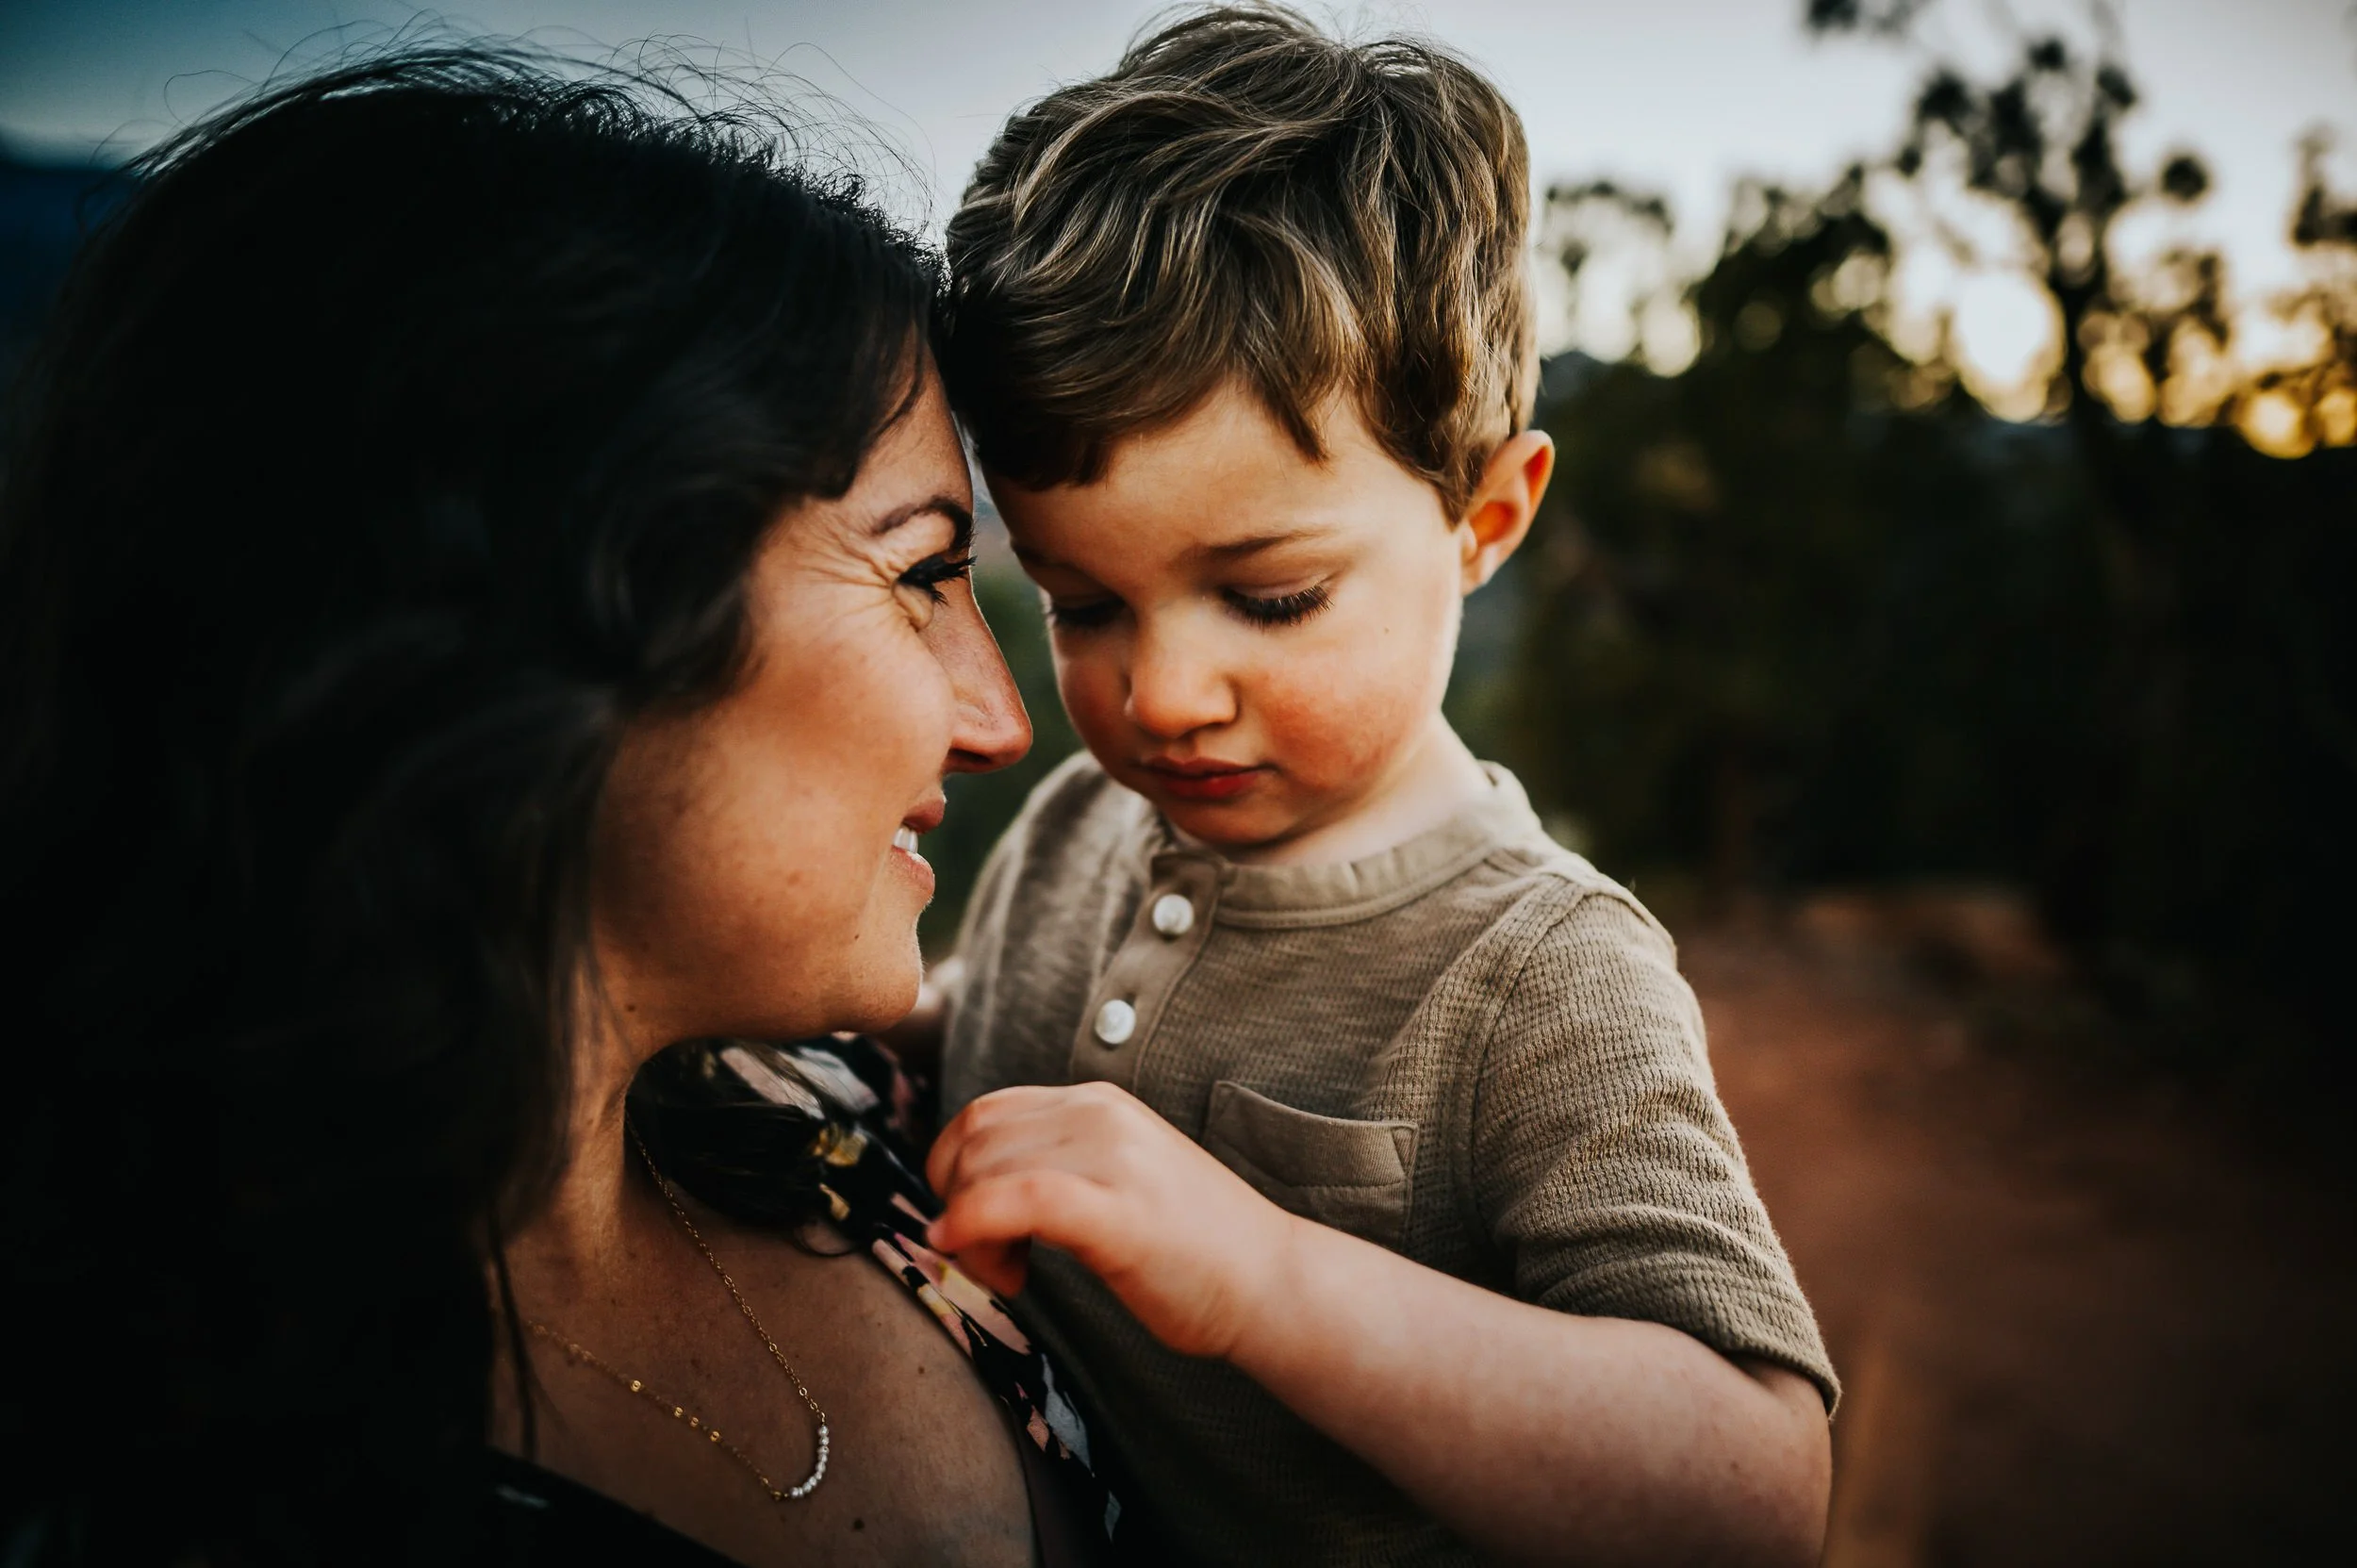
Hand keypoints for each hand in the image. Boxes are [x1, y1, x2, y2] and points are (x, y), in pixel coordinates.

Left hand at [925, 1081, 1303, 1359]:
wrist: (1273, 1281)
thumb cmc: (1193, 1250)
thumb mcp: (1117, 1179)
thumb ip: (1057, 1166)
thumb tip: (968, 1196)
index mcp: (1098, 1102)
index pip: (985, 1113)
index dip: (955, 1172)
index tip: (976, 1228)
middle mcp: (1100, 1113)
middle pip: (975, 1142)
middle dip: (959, 1206)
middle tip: (997, 1265)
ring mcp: (1111, 1157)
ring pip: (985, 1172)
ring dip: (973, 1235)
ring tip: (1014, 1277)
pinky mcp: (1116, 1209)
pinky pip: (1017, 1200)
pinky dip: (975, 1229)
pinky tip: (991, 1268)